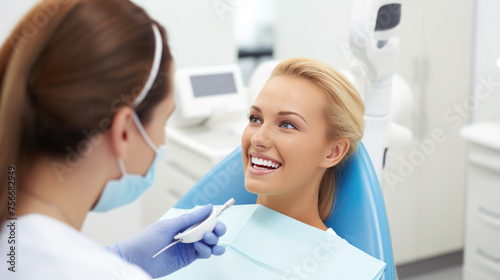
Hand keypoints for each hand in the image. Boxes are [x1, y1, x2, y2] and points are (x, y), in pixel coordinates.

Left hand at [107, 204, 226, 277]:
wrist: (134, 259)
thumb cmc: (147, 239)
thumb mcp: (169, 225)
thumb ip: (190, 219)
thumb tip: (209, 207)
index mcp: (183, 223)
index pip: (203, 219)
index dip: (213, 219)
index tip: (218, 219)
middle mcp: (188, 234)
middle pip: (209, 231)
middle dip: (216, 230)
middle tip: (216, 231)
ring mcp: (188, 247)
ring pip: (209, 243)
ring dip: (213, 241)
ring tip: (208, 240)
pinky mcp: (188, 259)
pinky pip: (203, 254)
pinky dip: (206, 251)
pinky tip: (200, 248)